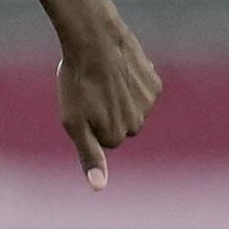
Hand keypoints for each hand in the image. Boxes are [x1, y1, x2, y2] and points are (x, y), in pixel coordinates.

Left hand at [57, 17, 160, 189]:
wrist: (94, 41)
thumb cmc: (76, 83)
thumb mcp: (74, 123)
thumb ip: (89, 156)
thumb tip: (99, 187)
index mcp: (116, 137)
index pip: (103, 139)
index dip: (88, 122)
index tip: (81, 107)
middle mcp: (138, 125)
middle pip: (119, 125)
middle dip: (105, 112)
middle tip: (90, 91)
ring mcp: (149, 104)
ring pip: (131, 107)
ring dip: (118, 96)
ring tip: (102, 78)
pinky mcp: (155, 83)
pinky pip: (142, 89)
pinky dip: (131, 81)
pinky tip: (119, 69)